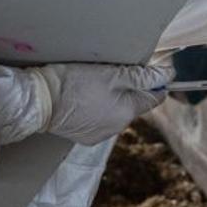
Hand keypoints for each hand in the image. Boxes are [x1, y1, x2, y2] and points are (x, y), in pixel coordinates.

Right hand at [31, 63, 172, 144]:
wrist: (39, 101)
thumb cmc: (75, 83)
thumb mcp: (112, 74)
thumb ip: (141, 76)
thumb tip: (168, 75)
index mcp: (127, 113)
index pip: (154, 98)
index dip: (155, 83)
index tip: (148, 70)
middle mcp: (117, 128)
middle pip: (133, 105)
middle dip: (129, 89)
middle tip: (113, 71)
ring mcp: (99, 135)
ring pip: (116, 112)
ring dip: (112, 99)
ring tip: (94, 84)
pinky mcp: (84, 137)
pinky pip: (99, 120)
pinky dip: (96, 109)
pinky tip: (83, 98)